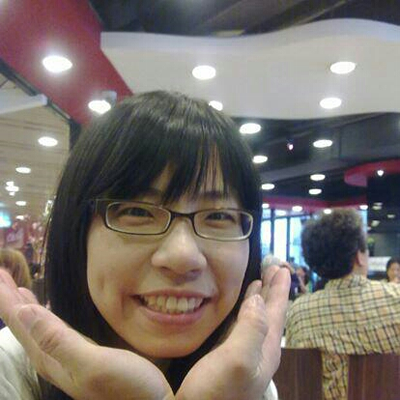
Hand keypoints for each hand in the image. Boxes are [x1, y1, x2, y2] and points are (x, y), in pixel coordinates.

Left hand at [0, 270, 173, 399]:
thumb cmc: (127, 387)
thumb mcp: (92, 364)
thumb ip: (57, 341)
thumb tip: (25, 312)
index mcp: (51, 357)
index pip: (22, 323)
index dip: (7, 300)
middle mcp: (54, 358)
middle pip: (25, 325)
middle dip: (11, 300)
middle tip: (1, 276)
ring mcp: (68, 358)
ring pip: (37, 328)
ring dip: (26, 308)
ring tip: (17, 290)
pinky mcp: (83, 355)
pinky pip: (53, 331)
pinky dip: (45, 317)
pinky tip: (46, 313)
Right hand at [176, 266, 289, 399]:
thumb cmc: (217, 393)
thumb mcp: (238, 360)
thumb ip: (252, 329)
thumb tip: (258, 299)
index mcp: (265, 350)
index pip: (277, 313)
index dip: (280, 289)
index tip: (283, 268)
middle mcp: (258, 351)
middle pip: (270, 313)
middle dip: (272, 290)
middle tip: (274, 267)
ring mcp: (244, 354)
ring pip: (257, 318)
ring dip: (260, 297)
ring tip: (260, 280)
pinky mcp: (228, 356)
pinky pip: (243, 324)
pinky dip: (245, 309)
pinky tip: (242, 306)